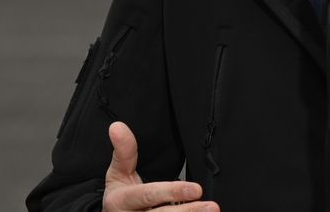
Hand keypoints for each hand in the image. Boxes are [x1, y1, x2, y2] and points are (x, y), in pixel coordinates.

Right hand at [102, 121, 218, 211]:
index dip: (172, 192)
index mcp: (121, 201)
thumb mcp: (117, 173)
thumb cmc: (120, 196)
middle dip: (188, 211)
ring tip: (211, 211)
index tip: (196, 189)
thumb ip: (124, 151)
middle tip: (211, 205)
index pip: (148, 195)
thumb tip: (117, 126)